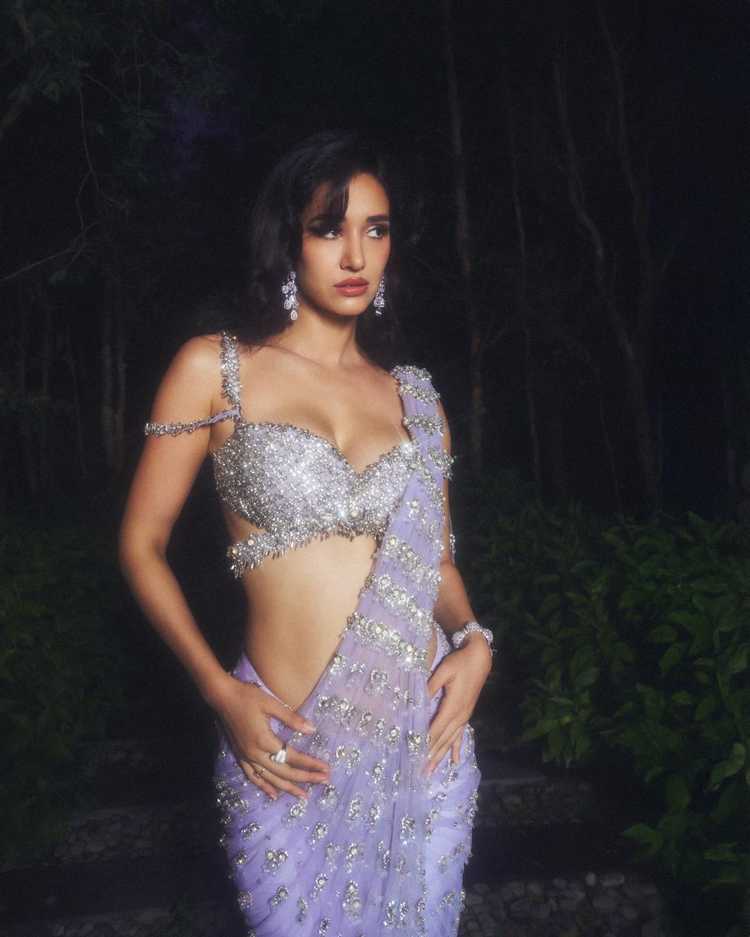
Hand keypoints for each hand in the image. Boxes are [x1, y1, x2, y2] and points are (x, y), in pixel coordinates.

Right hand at [213, 676, 331, 800]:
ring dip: (287, 788)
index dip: (310, 764)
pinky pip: (253, 777)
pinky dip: (264, 787)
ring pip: (270, 779)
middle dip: (305, 778)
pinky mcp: (240, 756)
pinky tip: (274, 794)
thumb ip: (292, 719)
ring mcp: (246, 757)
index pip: (293, 757)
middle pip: (284, 772)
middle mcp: (255, 754)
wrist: (221, 697)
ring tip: (303, 795)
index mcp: (265, 741)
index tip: (326, 769)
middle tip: (323, 782)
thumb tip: (312, 730)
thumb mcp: (271, 704)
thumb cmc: (247, 696)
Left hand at [423, 633, 491, 775]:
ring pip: (450, 741)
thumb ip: (430, 686)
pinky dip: (455, 749)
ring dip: (440, 756)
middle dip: (431, 755)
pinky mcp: (466, 714)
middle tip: (420, 772)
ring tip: (431, 771)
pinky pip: (460, 736)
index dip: (426, 742)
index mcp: (453, 706)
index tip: (415, 755)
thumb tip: (417, 701)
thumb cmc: (459, 662)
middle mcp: (460, 716)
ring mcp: (464, 717)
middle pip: (443, 740)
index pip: (435, 729)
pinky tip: (454, 761)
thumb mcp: (444, 671)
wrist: (479, 658)